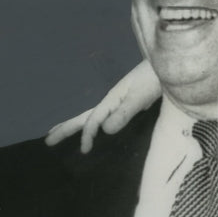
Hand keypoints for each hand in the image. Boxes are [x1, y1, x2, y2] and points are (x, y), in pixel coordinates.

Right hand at [45, 60, 161, 152]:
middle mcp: (112, 100)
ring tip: (59, 132)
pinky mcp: (129, 102)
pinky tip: (96, 128)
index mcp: (112, 100)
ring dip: (76, 125)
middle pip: (84, 116)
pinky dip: (93, 124)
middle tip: (47, 141)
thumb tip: (104, 130)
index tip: (84, 151)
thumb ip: (125, 112)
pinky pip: (104, 117)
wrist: (170, 65)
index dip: (87, 135)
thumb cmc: (156, 79)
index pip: (93, 120)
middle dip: (65, 128)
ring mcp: (119, 101)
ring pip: (92, 116)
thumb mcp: (140, 96)